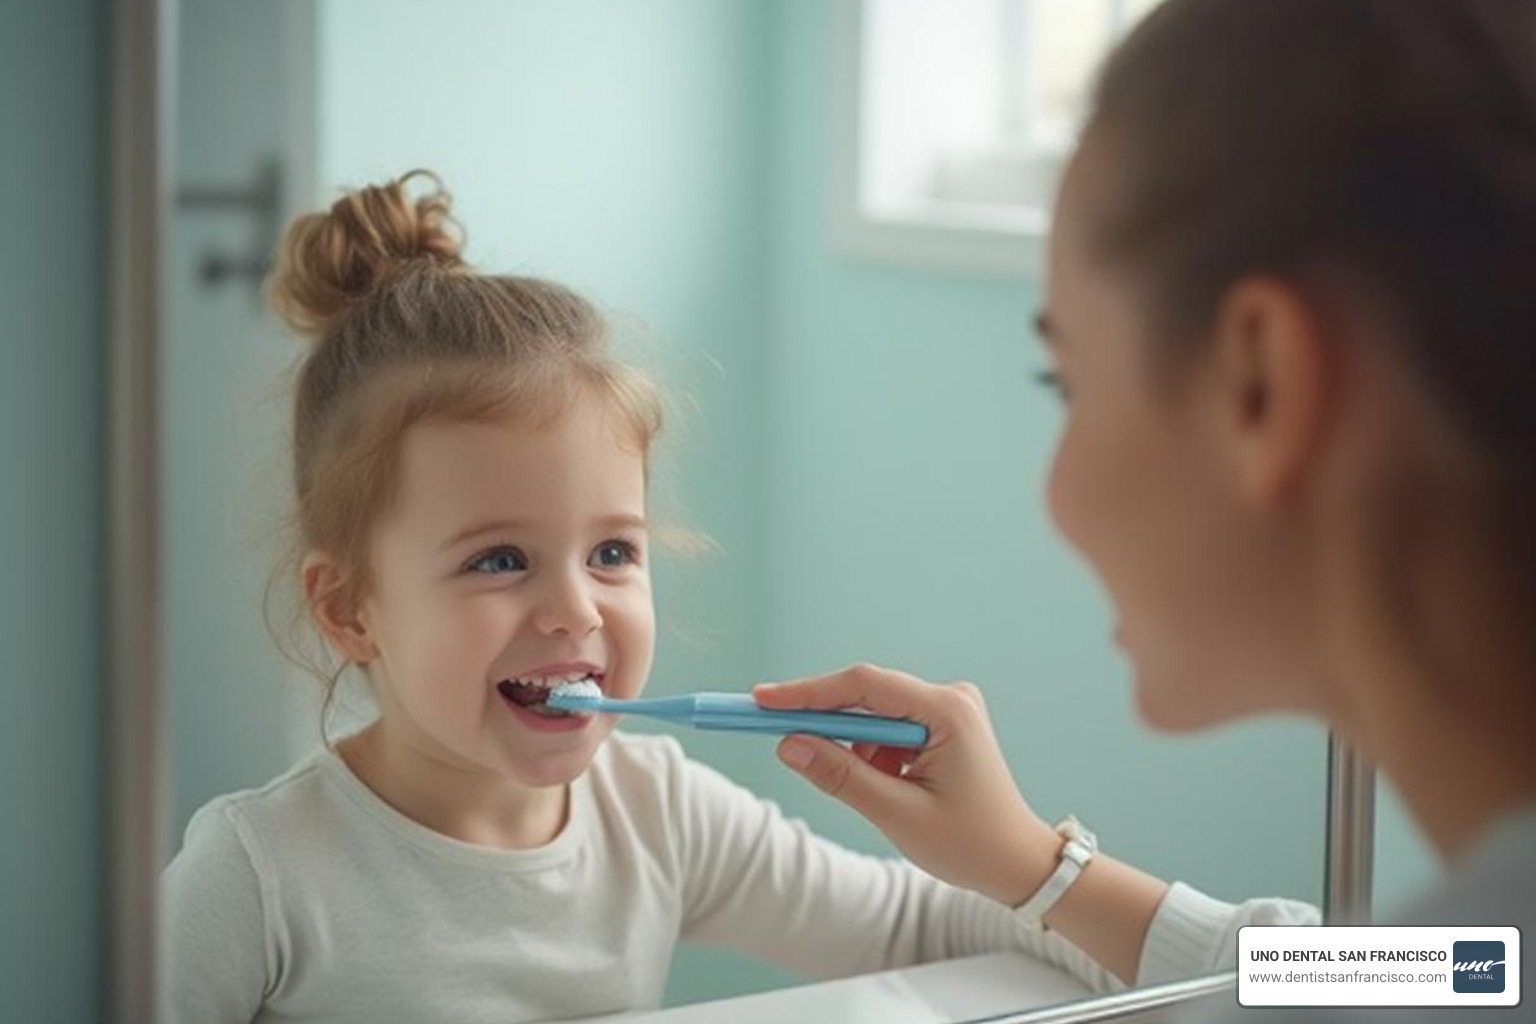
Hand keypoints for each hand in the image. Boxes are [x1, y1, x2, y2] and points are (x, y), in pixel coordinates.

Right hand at [754, 663, 1062, 906]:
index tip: (761, 700)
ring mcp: (949, 709)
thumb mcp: (897, 814)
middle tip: (772, 733)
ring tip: (880, 796)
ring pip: (875, 716)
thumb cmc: (970, 843)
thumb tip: (789, 745)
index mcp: (948, 711)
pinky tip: (891, 789)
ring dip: (857, 750)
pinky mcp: (943, 724)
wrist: (1018, 862)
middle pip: (866, 696)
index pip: (864, 686)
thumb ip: (842, 776)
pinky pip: (889, 729)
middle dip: (823, 722)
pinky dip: (874, 757)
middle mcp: (950, 698)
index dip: (808, 692)